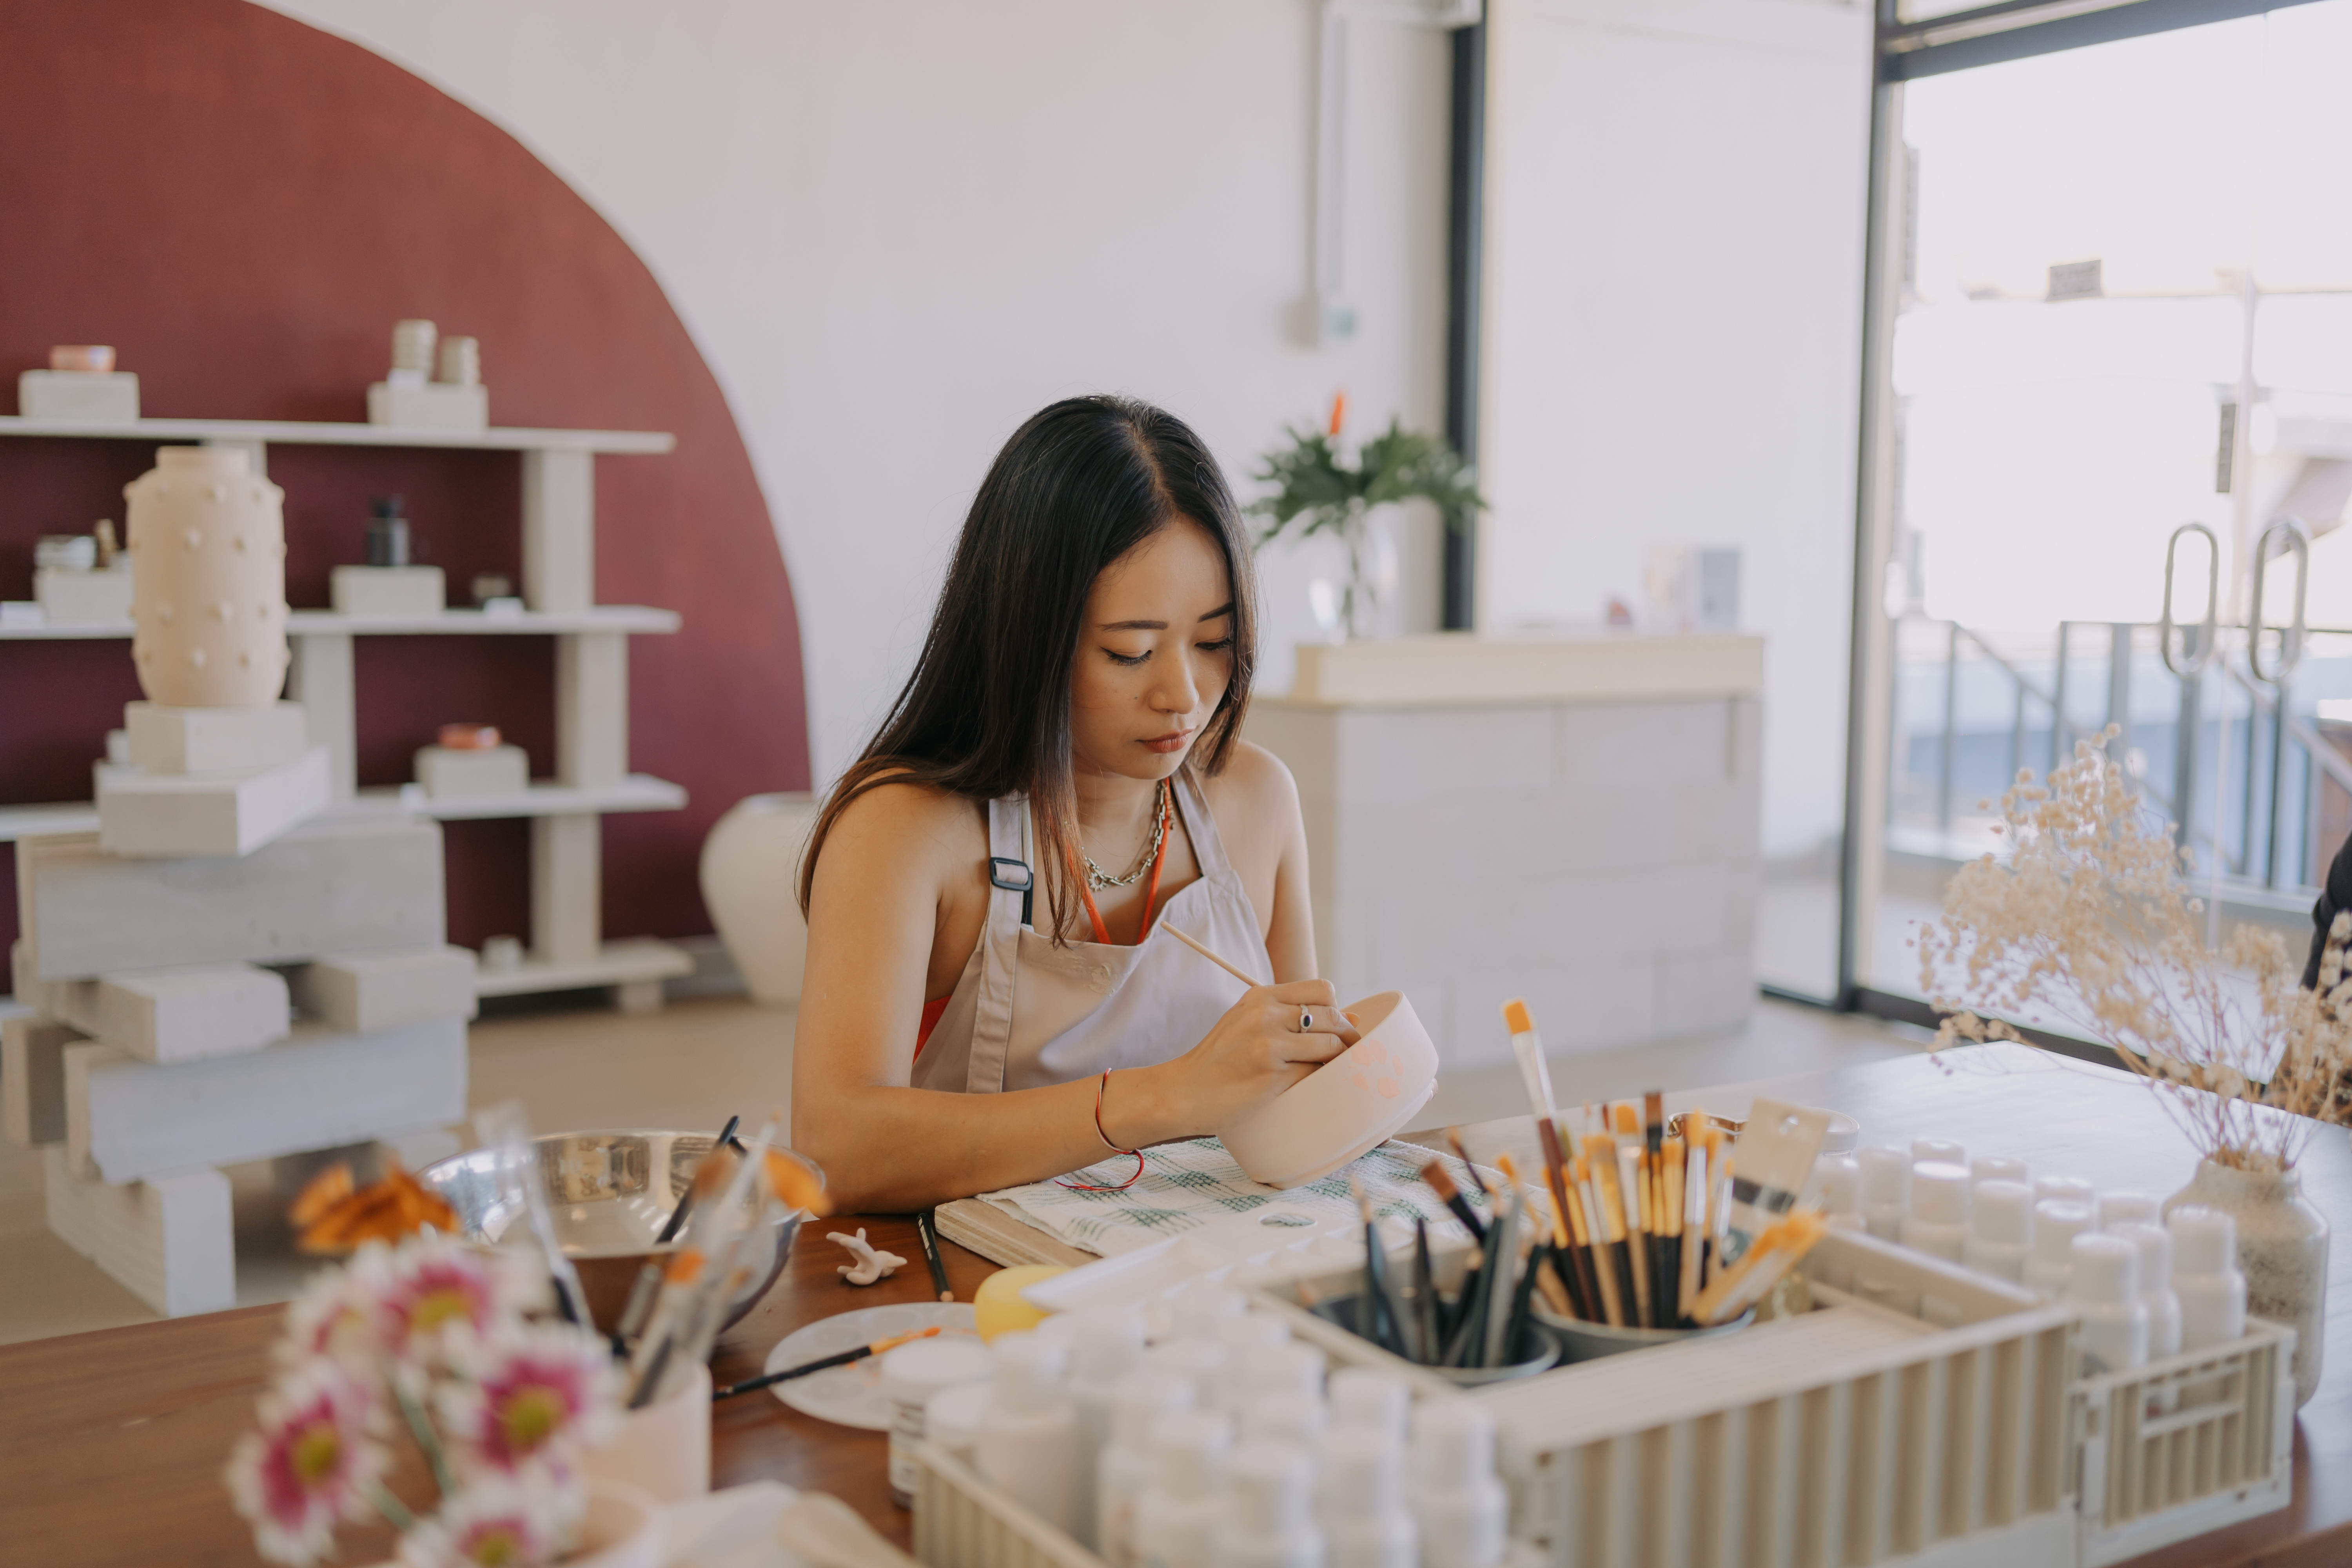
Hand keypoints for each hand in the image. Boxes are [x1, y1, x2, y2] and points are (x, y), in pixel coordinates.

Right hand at [1120, 980, 1360, 1142]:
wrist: (1183, 1091)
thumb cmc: (1219, 1060)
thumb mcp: (1247, 1022)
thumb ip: (1288, 1015)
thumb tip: (1351, 1018)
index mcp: (1261, 996)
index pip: (1322, 989)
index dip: (1337, 1009)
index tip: (1336, 1028)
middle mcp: (1265, 1015)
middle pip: (1332, 1016)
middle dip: (1347, 1036)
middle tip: (1346, 1054)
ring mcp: (1268, 1045)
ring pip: (1330, 1045)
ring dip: (1339, 1059)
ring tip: (1333, 1071)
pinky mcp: (1271, 1075)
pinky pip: (1315, 1072)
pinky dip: (1321, 1079)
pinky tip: (1313, 1085)